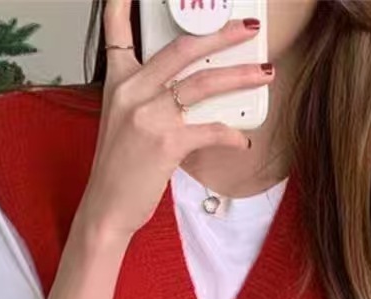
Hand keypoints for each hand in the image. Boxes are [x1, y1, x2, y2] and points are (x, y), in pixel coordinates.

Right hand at [79, 0, 273, 241]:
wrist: (107, 207)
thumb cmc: (118, 169)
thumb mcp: (122, 123)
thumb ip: (146, 98)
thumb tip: (186, 89)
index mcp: (118, 83)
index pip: (116, 33)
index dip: (124, 5)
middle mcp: (132, 92)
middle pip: (181, 49)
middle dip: (219, 35)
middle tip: (245, 29)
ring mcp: (149, 116)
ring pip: (203, 84)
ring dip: (239, 77)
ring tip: (263, 73)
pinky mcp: (166, 144)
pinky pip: (209, 129)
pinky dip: (231, 134)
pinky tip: (242, 139)